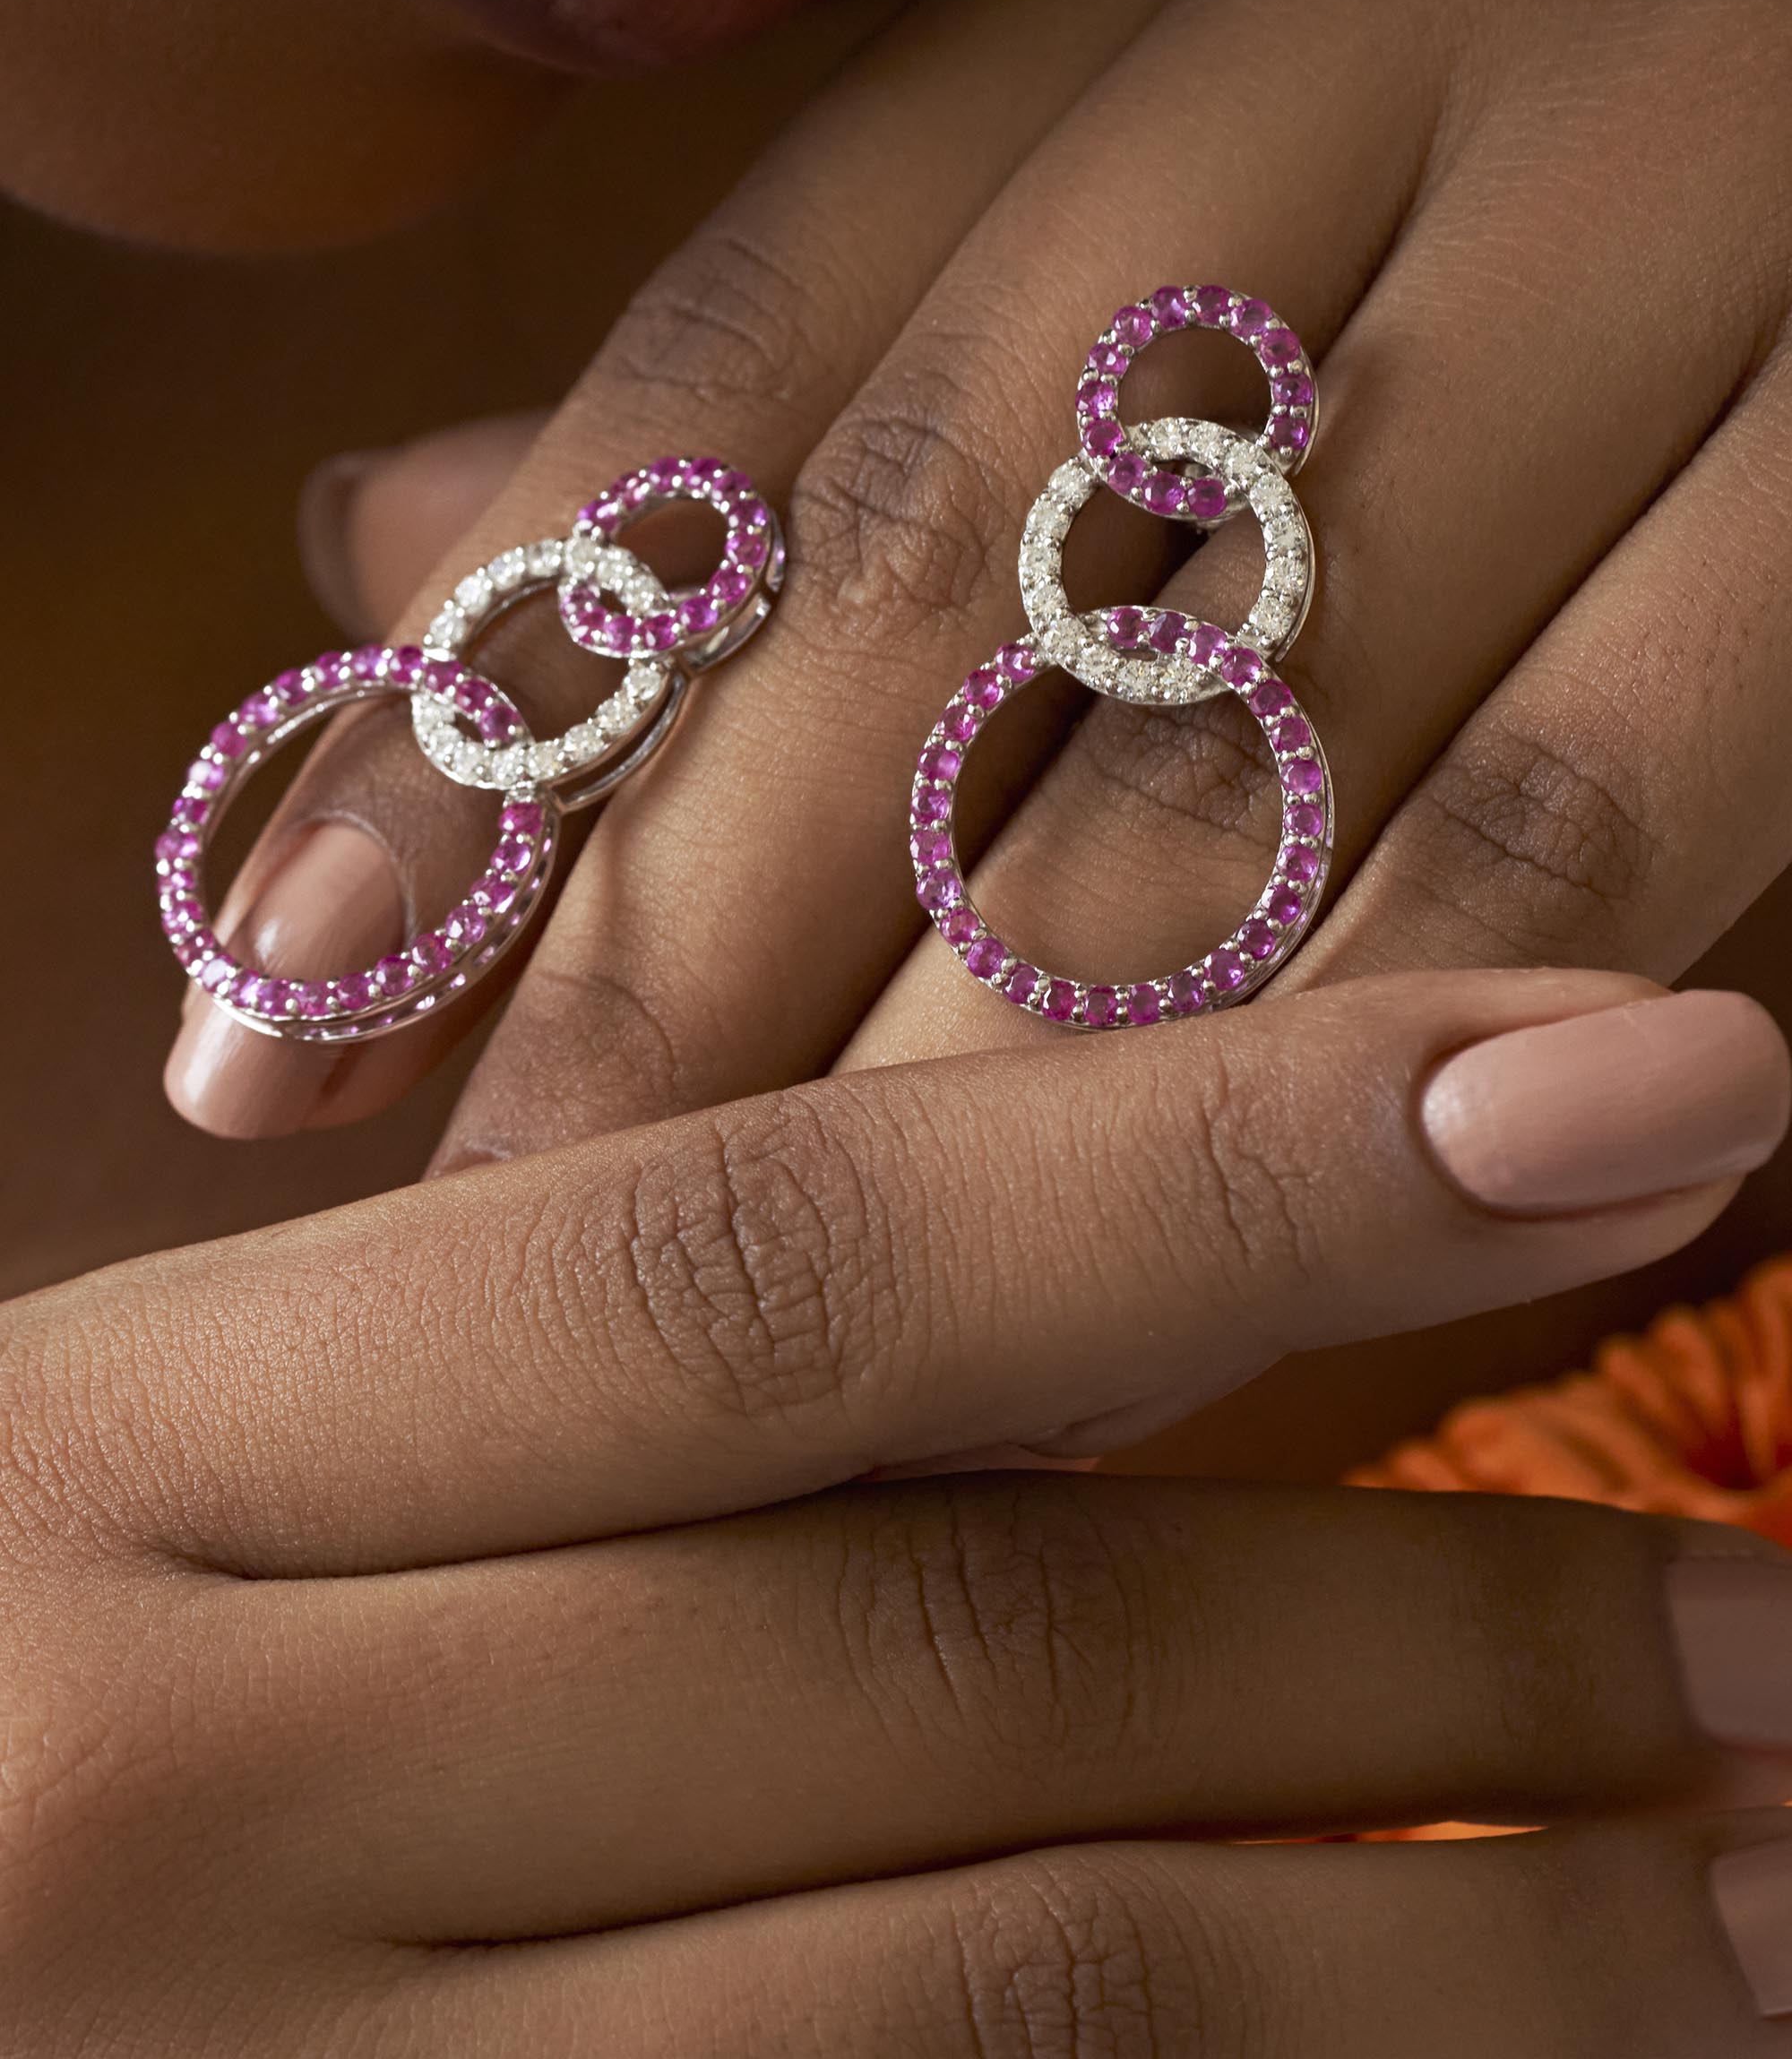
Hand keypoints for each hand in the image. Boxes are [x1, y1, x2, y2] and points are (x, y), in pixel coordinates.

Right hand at [14, 968, 1791, 2048]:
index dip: (1254, 1159)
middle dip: (1444, 1658)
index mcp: (129, 1471)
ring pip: (996, 2045)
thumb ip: (547, 1387)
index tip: (1664, 1077)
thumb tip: (1100, 1294)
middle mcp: (200, 1806)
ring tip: (1762, 1926)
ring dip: (1445, 1993)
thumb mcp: (162, 1481)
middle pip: (952, 1683)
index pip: (786, 1270)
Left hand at [162, 0, 1791, 1187]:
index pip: (756, 338)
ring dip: (1018, 1080)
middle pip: (956, 534)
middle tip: (518, 1240)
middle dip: (708, 943)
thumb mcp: (1193, 215)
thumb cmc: (1560, 185)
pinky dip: (1360, 1070)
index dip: (493, 707)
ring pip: (1261, 716)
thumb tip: (372, 559)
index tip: (272, 1015)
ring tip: (831, 1351)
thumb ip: (841, 391)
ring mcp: (1711, 145)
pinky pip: (1595, 810)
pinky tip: (1195, 1277)